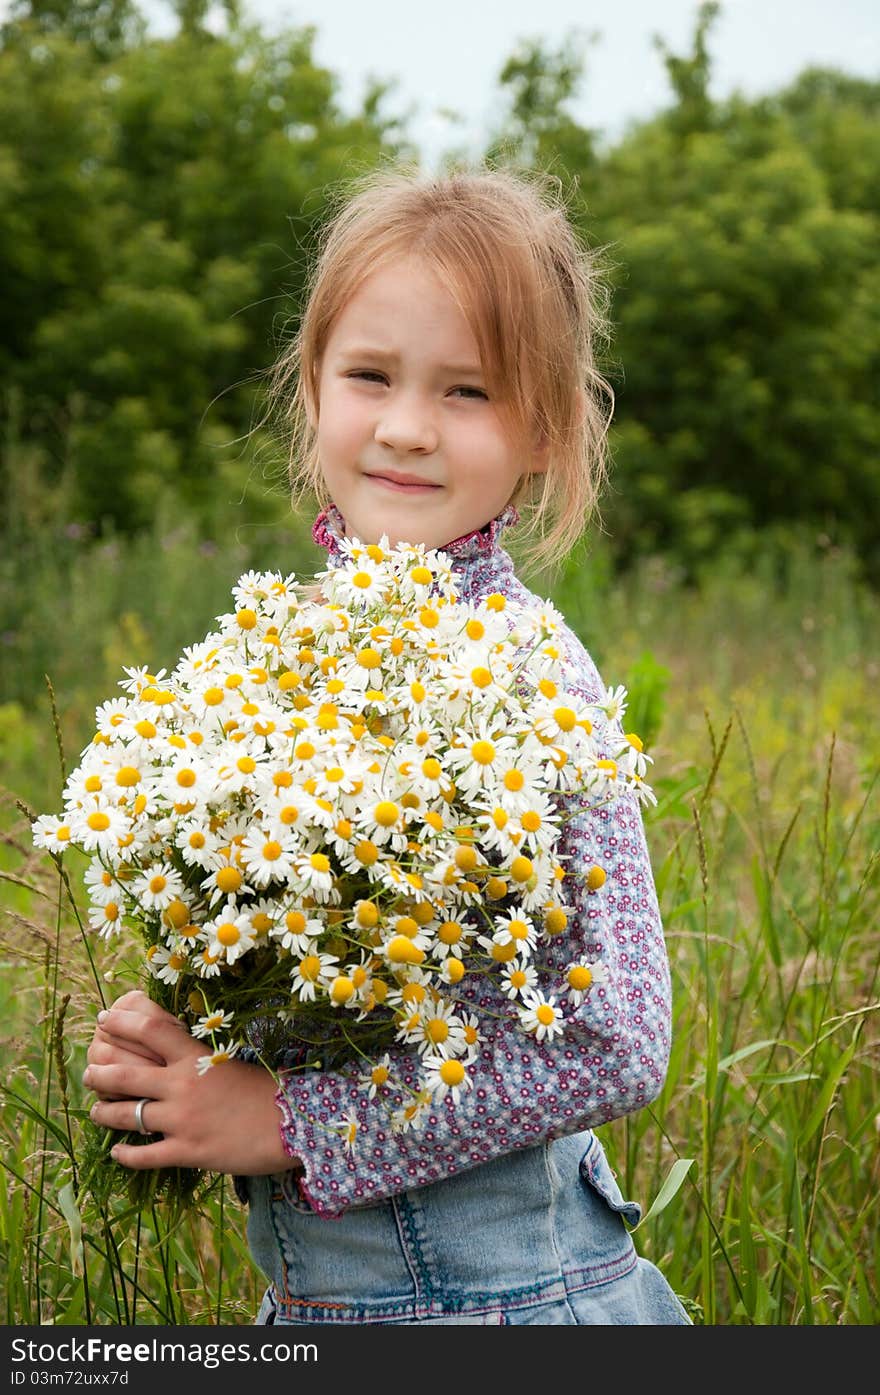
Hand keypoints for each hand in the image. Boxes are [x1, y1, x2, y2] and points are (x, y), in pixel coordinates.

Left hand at [83, 991, 298, 1175]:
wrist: (295, 1123)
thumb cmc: (269, 1090)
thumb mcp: (231, 1063)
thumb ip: (201, 1060)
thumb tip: (179, 1054)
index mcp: (196, 1057)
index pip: (149, 1030)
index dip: (121, 1022)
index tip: (104, 1019)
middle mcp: (183, 1085)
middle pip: (125, 1073)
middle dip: (98, 1072)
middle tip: (88, 1071)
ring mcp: (183, 1120)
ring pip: (127, 1115)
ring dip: (103, 1112)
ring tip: (94, 1110)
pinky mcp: (188, 1151)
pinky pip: (144, 1156)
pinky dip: (125, 1155)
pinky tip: (115, 1152)